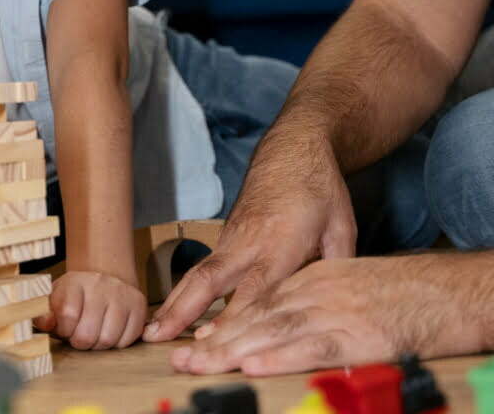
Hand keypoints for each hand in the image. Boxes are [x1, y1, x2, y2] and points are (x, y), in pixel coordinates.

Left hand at [34, 270, 146, 349]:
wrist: (105, 277)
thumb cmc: (75, 296)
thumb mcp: (55, 301)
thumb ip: (44, 315)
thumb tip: (46, 324)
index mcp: (75, 282)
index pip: (68, 315)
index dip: (64, 331)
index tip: (65, 329)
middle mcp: (100, 284)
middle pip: (87, 333)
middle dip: (80, 342)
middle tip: (79, 336)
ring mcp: (121, 294)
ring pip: (108, 339)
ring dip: (98, 345)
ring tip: (94, 334)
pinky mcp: (139, 304)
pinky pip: (127, 339)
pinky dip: (117, 343)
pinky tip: (110, 332)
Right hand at [144, 122, 355, 342]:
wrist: (293, 148)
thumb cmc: (320, 188)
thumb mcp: (342, 227)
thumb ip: (336, 269)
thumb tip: (335, 306)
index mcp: (281, 243)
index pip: (256, 289)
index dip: (234, 318)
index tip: (213, 344)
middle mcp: (249, 243)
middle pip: (210, 280)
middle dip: (183, 311)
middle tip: (156, 337)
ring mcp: (233, 239)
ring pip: (199, 275)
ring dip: (174, 304)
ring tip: (151, 331)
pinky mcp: (226, 237)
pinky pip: (203, 269)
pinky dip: (184, 293)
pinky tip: (172, 315)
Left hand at [170, 253, 482, 374]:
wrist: (460, 291)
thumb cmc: (414, 295)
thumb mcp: (358, 285)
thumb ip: (325, 301)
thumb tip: (293, 327)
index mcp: (319, 278)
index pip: (262, 301)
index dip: (227, 322)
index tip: (197, 338)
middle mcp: (320, 290)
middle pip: (258, 316)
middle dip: (217, 339)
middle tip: (181, 357)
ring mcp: (338, 310)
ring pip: (275, 330)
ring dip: (233, 349)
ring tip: (199, 364)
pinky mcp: (359, 333)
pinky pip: (313, 346)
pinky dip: (280, 355)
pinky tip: (253, 365)